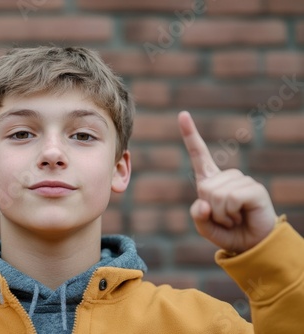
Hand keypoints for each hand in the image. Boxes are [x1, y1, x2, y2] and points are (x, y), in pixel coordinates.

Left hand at [178, 111, 276, 252]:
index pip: (199, 155)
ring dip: (222, 214)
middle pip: (205, 188)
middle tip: (224, 218)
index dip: (190, 135)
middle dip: (210, 209)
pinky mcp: (255, 189)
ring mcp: (242, 181)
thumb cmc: (227, 233)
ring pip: (217, 194)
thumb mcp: (204, 227)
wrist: (251, 246)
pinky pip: (232, 198)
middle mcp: (226, 177)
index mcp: (211, 181)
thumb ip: (197, 216)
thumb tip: (203, 203)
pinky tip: (242, 216)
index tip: (182, 114)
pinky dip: (231, 212)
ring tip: (233, 218)